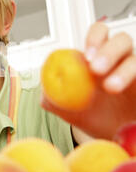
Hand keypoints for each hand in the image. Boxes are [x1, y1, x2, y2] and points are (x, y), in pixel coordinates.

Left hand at [41, 22, 135, 139]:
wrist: (114, 137)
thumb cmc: (93, 117)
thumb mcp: (70, 110)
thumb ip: (53, 99)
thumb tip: (44, 92)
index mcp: (101, 57)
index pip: (100, 34)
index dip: (94, 38)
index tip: (86, 56)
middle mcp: (122, 60)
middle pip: (122, 40)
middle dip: (108, 51)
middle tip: (95, 69)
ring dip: (123, 70)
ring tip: (110, 87)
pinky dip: (134, 79)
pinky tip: (128, 94)